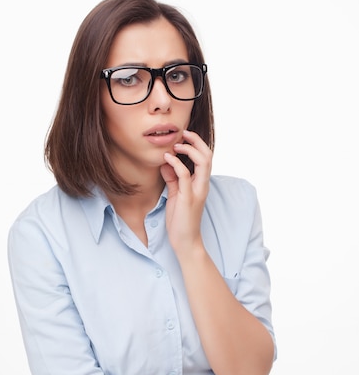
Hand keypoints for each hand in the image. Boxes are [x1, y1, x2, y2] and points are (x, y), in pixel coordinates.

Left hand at [160, 130, 211, 253]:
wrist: (185, 241)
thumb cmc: (180, 219)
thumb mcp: (175, 194)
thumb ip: (172, 178)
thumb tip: (166, 162)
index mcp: (201, 183)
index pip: (205, 158)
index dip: (196, 144)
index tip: (183, 137)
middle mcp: (202, 185)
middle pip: (208, 155)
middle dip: (196, 141)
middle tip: (183, 133)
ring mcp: (197, 191)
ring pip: (203, 162)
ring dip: (189, 149)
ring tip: (176, 144)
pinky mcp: (188, 197)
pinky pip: (184, 175)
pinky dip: (176, 163)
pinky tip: (166, 158)